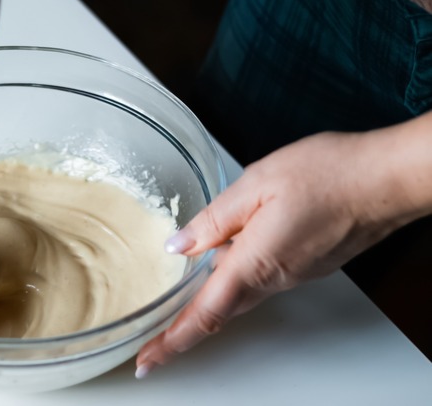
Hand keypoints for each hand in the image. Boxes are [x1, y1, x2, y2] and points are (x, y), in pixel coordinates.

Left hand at [135, 125, 431, 378]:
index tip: (147, 359)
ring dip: (209, 302)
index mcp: (253, 263)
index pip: (203, 314)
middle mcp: (274, 278)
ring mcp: (293, 274)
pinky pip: (261, 277)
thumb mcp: (256, 184)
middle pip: (219, 311)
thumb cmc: (329, 175)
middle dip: (184, 327)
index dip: (171, 340)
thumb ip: (214, 219)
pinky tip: (226, 258)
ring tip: (179, 301)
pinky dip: (236, 278)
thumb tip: (178, 245)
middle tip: (153, 339)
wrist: (387, 179)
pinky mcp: (307, 264)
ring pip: (240, 292)